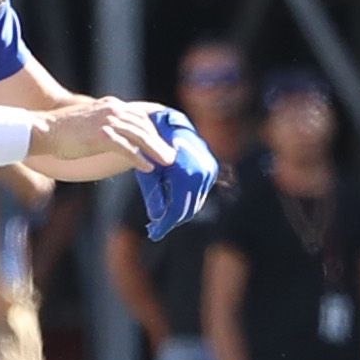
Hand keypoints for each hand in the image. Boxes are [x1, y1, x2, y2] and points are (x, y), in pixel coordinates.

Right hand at [37, 96, 176, 171]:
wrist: (43, 130)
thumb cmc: (64, 131)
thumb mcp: (91, 121)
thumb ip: (108, 126)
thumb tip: (121, 140)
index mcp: (111, 105)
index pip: (142, 113)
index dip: (158, 125)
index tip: (170, 137)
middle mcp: (112, 109)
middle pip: (145, 125)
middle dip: (160, 140)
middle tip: (172, 155)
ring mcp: (107, 121)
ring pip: (140, 135)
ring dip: (156, 149)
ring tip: (167, 162)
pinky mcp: (101, 135)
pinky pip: (127, 147)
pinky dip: (139, 158)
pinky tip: (147, 167)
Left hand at [131, 104, 222, 237]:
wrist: (168, 125)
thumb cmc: (151, 149)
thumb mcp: (148, 173)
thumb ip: (153, 196)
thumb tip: (157, 217)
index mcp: (185, 174)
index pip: (177, 209)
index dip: (164, 225)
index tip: (153, 234)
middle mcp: (201, 172)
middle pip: (187, 209)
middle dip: (170, 221)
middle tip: (154, 229)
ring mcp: (209, 171)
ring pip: (194, 203)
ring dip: (179, 213)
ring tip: (161, 220)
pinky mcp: (211, 170)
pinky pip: (199, 194)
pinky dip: (187, 202)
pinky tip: (172, 206)